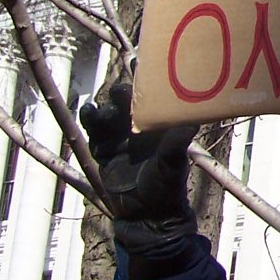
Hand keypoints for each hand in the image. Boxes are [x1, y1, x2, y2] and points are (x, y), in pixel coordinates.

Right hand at [80, 84, 196, 258]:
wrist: (147, 215)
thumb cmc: (166, 187)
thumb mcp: (172, 164)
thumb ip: (177, 143)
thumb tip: (192, 122)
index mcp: (158, 125)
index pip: (152, 99)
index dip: (147, 81)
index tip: (142, 63)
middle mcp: (137, 128)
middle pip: (126, 105)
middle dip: (123, 96)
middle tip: (122, 92)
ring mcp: (118, 139)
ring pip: (108, 116)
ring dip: (104, 110)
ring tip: (102, 108)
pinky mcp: (103, 152)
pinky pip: (93, 133)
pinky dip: (89, 121)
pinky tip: (87, 110)